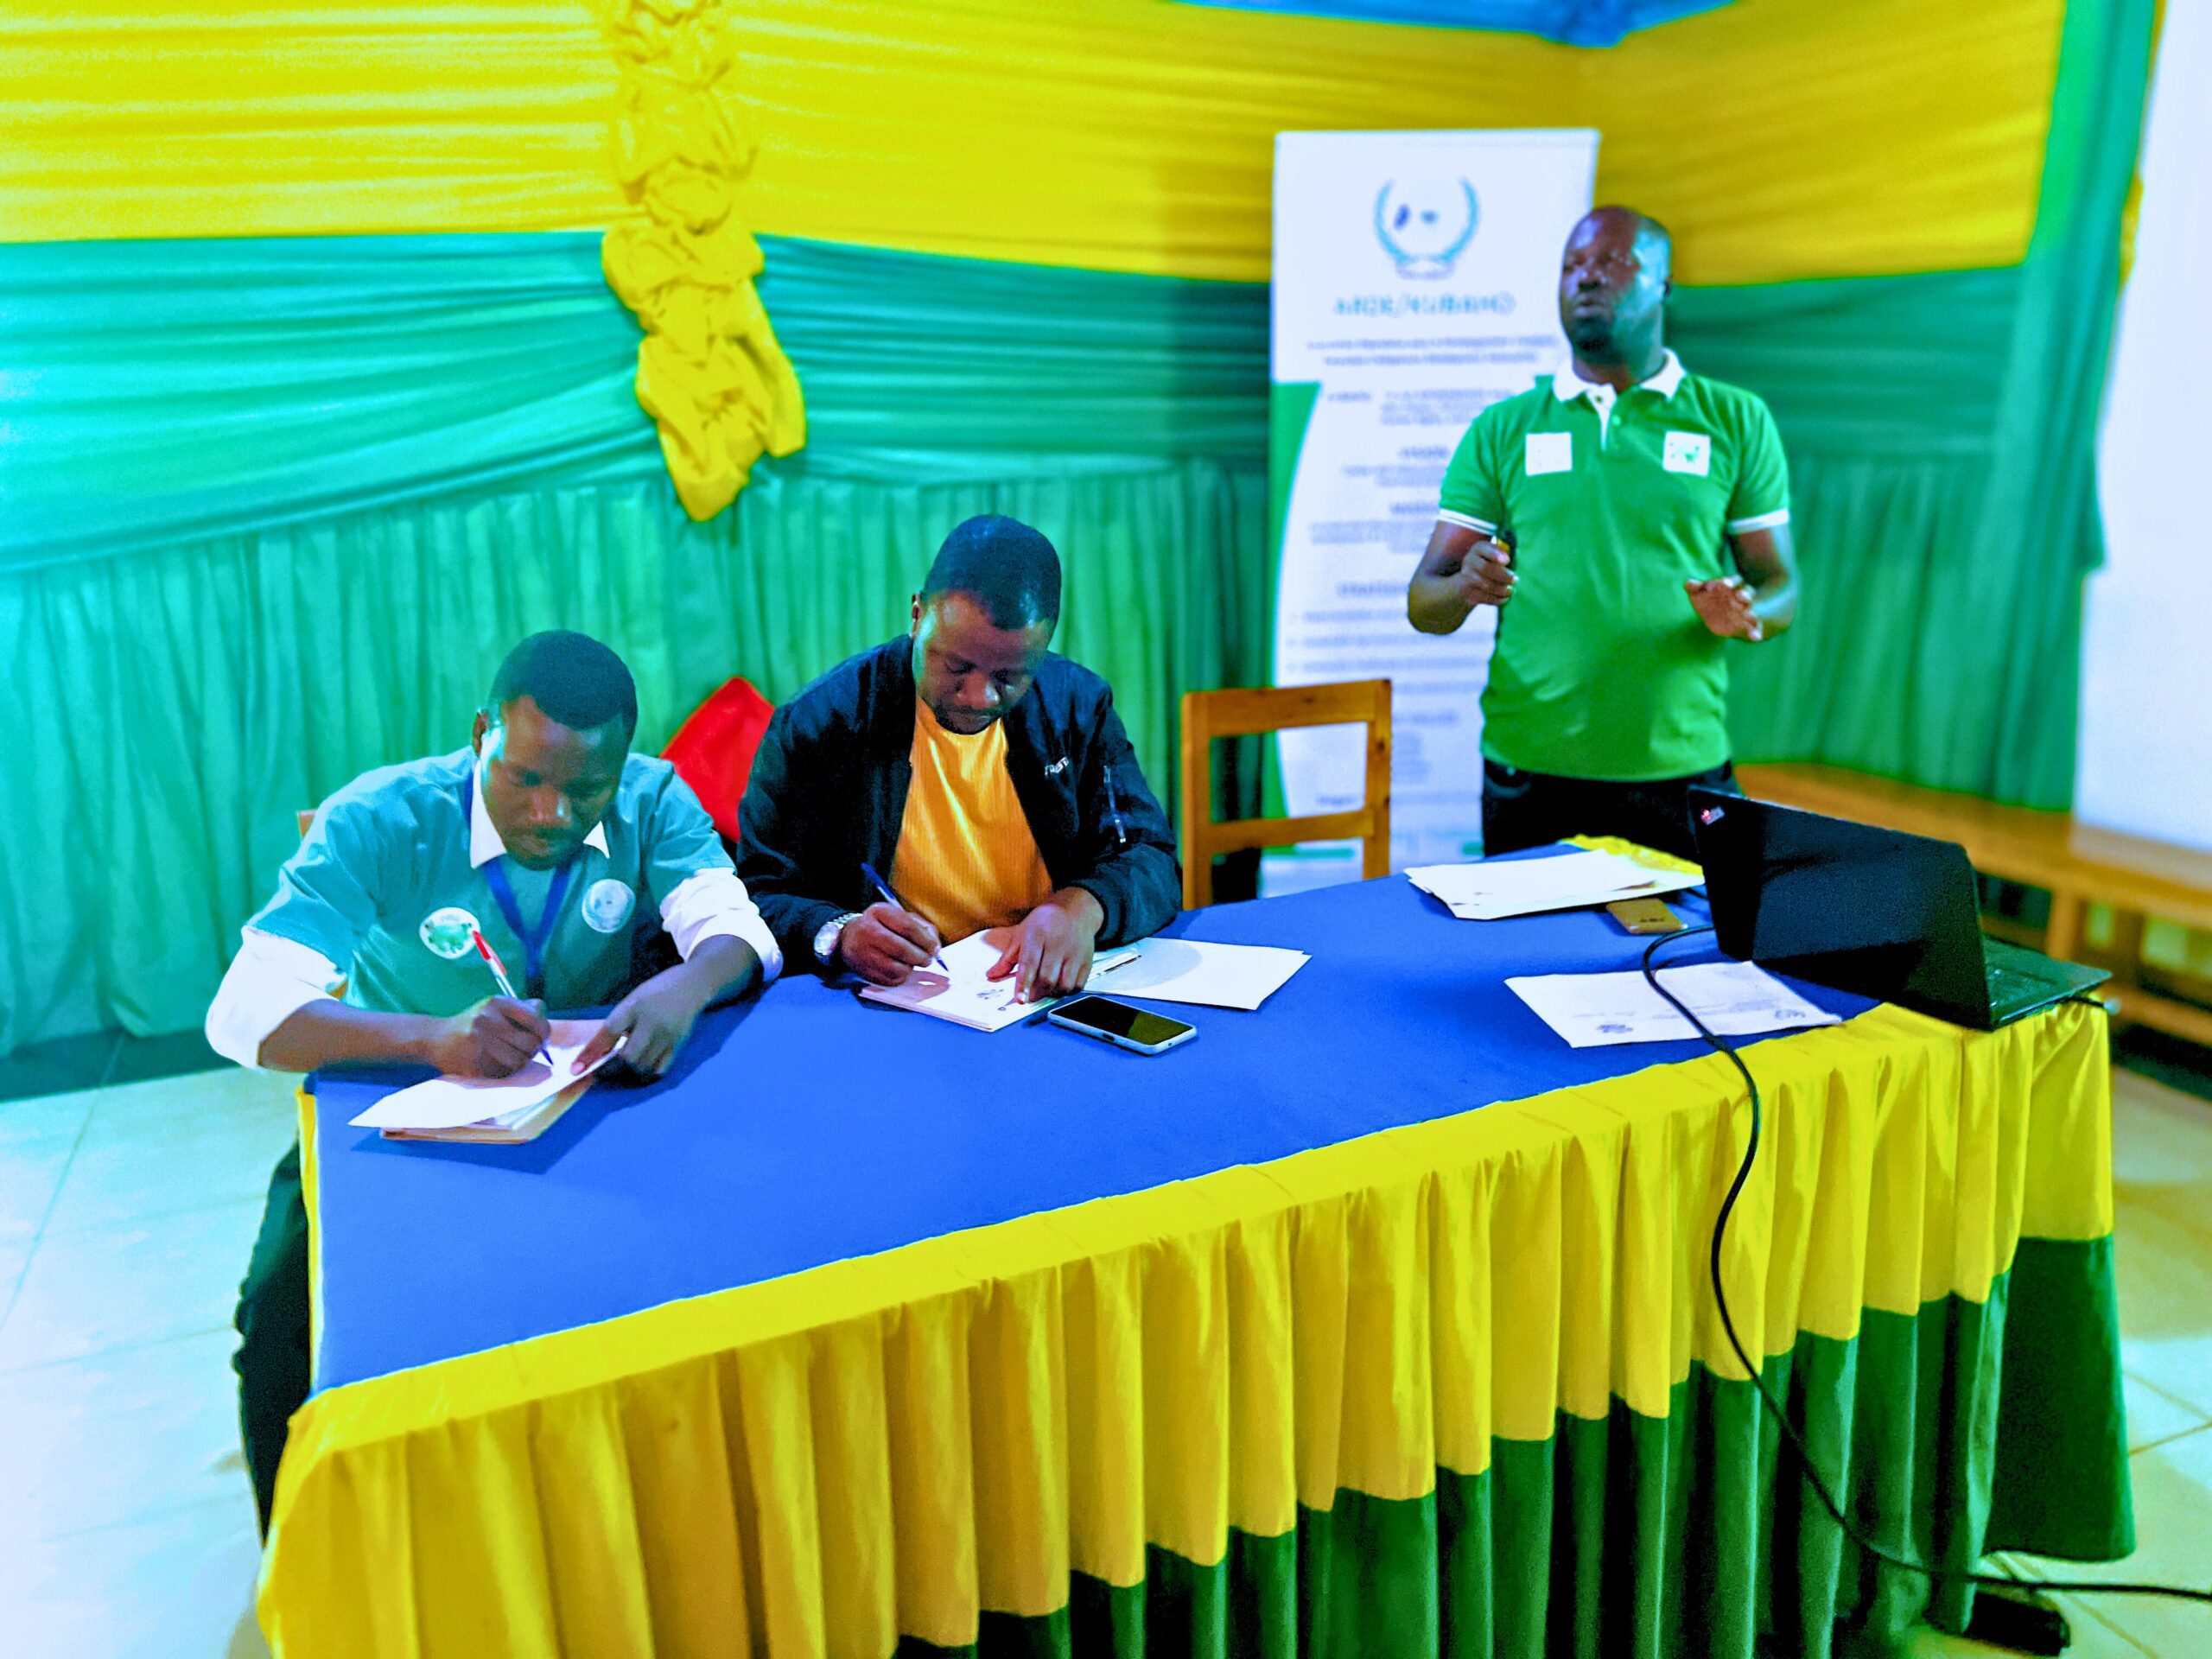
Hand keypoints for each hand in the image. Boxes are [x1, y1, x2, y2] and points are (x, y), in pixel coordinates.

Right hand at [423, 996, 548, 1077]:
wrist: (436, 1038)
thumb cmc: (474, 1024)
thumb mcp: (495, 1008)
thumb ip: (523, 1009)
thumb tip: (544, 1016)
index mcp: (496, 1004)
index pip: (536, 1019)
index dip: (543, 1032)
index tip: (540, 1038)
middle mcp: (487, 1020)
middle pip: (530, 1043)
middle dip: (532, 1050)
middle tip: (525, 1051)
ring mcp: (478, 1043)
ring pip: (519, 1061)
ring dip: (519, 1063)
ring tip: (509, 1057)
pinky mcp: (473, 1063)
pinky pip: (503, 1073)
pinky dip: (505, 1071)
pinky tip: (495, 1064)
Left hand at [576, 977, 708, 1078]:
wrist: (692, 985)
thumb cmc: (657, 991)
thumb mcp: (633, 1001)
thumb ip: (617, 1024)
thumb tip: (600, 1051)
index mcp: (635, 1006)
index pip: (608, 1033)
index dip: (591, 1053)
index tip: (577, 1069)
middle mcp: (652, 1022)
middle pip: (629, 1057)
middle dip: (612, 1070)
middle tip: (600, 1075)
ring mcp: (668, 1035)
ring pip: (643, 1066)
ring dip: (628, 1073)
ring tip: (618, 1073)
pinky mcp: (679, 1044)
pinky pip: (660, 1068)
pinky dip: (646, 1073)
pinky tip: (639, 1072)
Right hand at [837, 902, 941, 986]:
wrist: (849, 939)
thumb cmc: (881, 927)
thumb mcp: (899, 917)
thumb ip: (922, 928)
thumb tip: (935, 947)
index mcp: (879, 912)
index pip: (908, 928)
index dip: (926, 940)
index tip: (935, 948)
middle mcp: (867, 931)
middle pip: (903, 949)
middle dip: (921, 957)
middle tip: (927, 959)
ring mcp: (863, 953)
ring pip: (897, 968)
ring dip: (910, 968)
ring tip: (911, 962)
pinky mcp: (864, 971)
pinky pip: (891, 980)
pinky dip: (900, 977)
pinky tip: (898, 968)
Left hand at [987, 890, 1103, 1000]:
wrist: (1074, 910)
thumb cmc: (1045, 922)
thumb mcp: (1022, 933)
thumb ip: (1007, 958)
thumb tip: (992, 975)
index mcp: (1038, 934)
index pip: (1029, 963)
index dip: (1023, 984)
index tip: (1019, 999)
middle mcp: (1058, 943)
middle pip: (1047, 977)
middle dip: (1036, 992)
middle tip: (1029, 996)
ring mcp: (1075, 952)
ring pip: (1065, 984)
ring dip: (1053, 993)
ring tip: (1045, 989)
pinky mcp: (1087, 959)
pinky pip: (1078, 984)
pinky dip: (1067, 991)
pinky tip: (1059, 986)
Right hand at [1453, 538, 1515, 607]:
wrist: (1470, 578)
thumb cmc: (1490, 563)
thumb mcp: (1496, 554)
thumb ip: (1502, 554)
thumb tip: (1506, 561)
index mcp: (1478, 549)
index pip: (1483, 548)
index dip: (1495, 554)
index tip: (1507, 561)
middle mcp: (1469, 561)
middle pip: (1485, 568)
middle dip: (1503, 575)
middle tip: (1515, 579)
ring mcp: (1466, 577)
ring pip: (1485, 585)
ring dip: (1502, 589)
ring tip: (1511, 590)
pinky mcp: (1467, 592)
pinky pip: (1483, 597)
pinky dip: (1497, 599)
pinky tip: (1505, 597)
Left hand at [1686, 575, 1763, 640]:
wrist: (1722, 618)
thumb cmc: (1710, 601)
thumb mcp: (1701, 594)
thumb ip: (1695, 588)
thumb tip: (1688, 583)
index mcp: (1732, 587)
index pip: (1734, 581)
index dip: (1730, 581)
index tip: (1724, 584)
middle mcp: (1742, 597)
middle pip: (1746, 594)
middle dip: (1744, 595)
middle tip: (1741, 596)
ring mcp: (1747, 611)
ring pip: (1752, 610)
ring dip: (1752, 613)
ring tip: (1751, 616)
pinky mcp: (1748, 625)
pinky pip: (1755, 628)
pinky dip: (1756, 632)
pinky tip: (1756, 638)